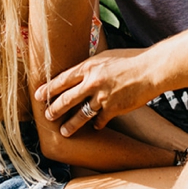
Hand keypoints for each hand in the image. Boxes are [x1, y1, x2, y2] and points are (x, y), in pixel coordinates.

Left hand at [35, 48, 150, 135]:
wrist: (150, 70)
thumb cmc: (129, 60)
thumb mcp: (105, 57)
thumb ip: (90, 67)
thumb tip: (80, 72)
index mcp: (88, 67)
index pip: (62, 79)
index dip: (49, 89)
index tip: (38, 95)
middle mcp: (92, 82)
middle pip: (67, 98)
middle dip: (54, 108)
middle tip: (47, 116)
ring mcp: (102, 97)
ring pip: (81, 114)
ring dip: (71, 124)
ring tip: (64, 131)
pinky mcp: (114, 108)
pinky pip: (101, 119)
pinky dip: (98, 124)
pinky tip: (96, 127)